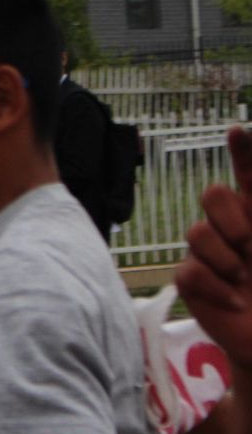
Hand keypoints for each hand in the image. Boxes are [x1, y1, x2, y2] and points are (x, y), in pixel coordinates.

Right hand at [177, 127, 251, 369]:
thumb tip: (249, 227)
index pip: (251, 175)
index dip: (243, 152)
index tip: (238, 132)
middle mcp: (233, 229)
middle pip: (213, 194)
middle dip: (230, 218)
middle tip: (249, 245)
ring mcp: (209, 254)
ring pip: (197, 233)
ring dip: (226, 260)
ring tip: (244, 281)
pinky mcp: (191, 281)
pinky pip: (188, 270)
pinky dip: (215, 287)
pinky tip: (234, 302)